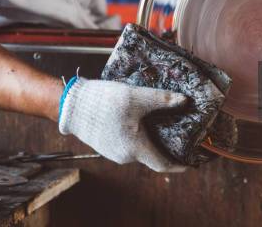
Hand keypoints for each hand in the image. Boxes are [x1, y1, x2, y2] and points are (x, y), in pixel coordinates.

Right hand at [58, 78, 187, 171]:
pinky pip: (127, 145)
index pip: (163, 164)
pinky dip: (137, 137)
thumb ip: (162, 99)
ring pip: (138, 149)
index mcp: (136, 148)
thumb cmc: (103, 102)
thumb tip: (185, 101)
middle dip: (165, 147)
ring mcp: (113, 152)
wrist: (71, 104)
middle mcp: (125, 156)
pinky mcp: (105, 145)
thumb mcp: (137, 96)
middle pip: (152, 155)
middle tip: (177, 133)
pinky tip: (139, 121)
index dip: (179, 165)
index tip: (190, 163)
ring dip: (149, 140)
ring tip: (159, 124)